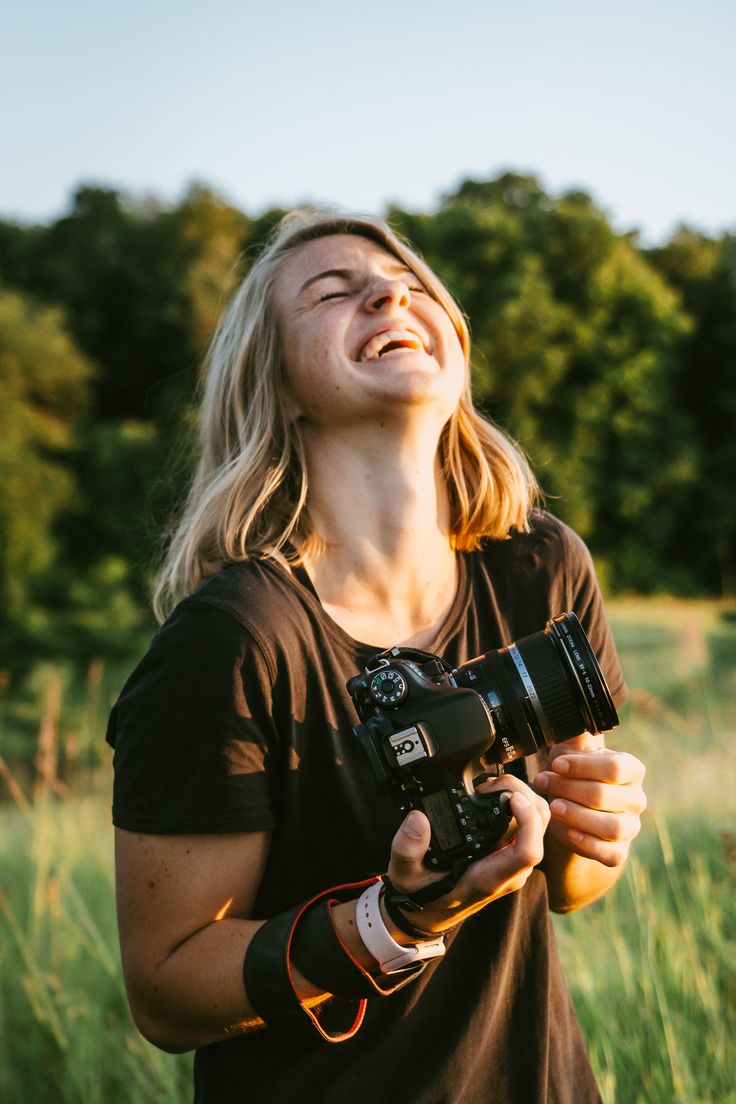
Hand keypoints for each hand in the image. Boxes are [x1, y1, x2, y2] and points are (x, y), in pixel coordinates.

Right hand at [386, 775, 550, 933]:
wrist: (429, 912)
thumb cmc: (422, 895)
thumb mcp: (404, 874)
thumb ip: (407, 849)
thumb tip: (418, 819)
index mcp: (489, 877)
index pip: (528, 851)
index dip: (528, 820)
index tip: (510, 797)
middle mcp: (509, 870)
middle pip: (540, 829)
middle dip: (525, 797)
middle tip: (492, 784)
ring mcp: (513, 861)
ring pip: (539, 823)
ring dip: (524, 797)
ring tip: (491, 787)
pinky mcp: (511, 852)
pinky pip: (530, 825)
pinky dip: (520, 803)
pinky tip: (496, 795)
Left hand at [533, 734, 646, 868]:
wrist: (574, 811)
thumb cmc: (574, 775)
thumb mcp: (572, 752)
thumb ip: (575, 734)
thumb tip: (573, 709)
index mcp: (631, 770)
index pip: (614, 768)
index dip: (582, 766)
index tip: (556, 764)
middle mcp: (636, 799)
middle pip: (605, 796)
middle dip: (568, 789)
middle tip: (543, 783)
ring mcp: (630, 828)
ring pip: (611, 827)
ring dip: (577, 816)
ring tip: (553, 807)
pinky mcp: (619, 852)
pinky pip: (610, 854)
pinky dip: (587, 844)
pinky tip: (567, 832)